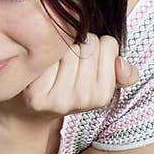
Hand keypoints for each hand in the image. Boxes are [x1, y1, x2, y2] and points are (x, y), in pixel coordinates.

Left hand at [9, 34, 137, 121]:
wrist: (29, 110)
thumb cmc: (68, 86)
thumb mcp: (101, 81)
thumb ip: (124, 73)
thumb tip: (121, 64)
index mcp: (103, 95)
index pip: (108, 43)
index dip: (97, 44)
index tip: (87, 58)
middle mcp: (84, 99)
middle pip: (88, 43)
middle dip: (79, 44)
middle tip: (69, 60)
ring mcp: (60, 99)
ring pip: (68, 46)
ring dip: (62, 47)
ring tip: (56, 63)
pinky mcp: (37, 95)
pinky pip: (48, 55)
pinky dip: (45, 54)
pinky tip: (42, 67)